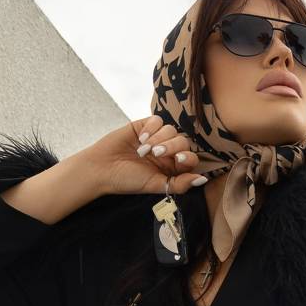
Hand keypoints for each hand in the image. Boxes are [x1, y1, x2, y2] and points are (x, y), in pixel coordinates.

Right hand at [85, 114, 208, 199]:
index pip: (190, 158)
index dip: (188, 157)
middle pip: (183, 141)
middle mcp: (166, 152)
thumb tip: (203, 180)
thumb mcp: (156, 186)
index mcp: (171, 168)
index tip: (179, 160)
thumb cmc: (128, 180)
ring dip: (159, 138)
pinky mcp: (144, 126)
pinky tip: (141, 138)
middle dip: (172, 146)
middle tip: (155, 153)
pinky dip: (151, 128)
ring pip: (171, 129)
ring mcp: (155, 137)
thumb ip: (180, 184)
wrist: (102, 169)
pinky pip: (157, 120)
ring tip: (143, 150)